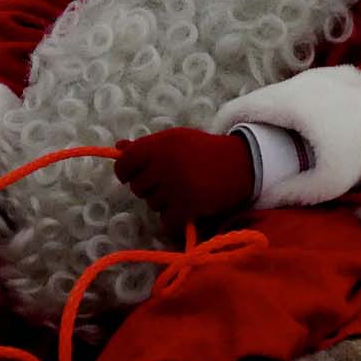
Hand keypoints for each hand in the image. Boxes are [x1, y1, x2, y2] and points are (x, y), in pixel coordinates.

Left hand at [113, 128, 254, 230]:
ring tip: (186, 191)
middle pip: (138, 188)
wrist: (242, 163)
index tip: (136, 175)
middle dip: (151, 188)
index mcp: (160, 143)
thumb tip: (118, 147)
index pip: (125, 163)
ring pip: (153, 204)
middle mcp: (165, 162)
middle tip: (171, 183)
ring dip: (165, 203)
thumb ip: (147, 146)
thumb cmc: (204, 151)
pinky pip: (167, 220)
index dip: (127, 172)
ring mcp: (176, 184)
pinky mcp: (188, 204)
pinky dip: (175, 219)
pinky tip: (188, 209)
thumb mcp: (176, 140)